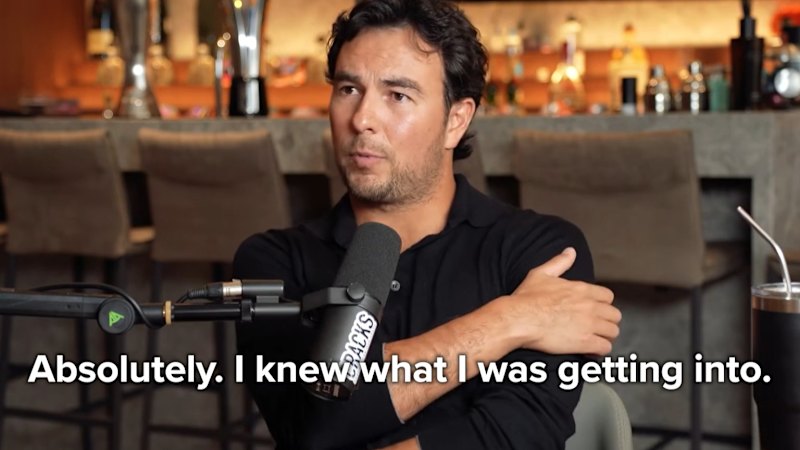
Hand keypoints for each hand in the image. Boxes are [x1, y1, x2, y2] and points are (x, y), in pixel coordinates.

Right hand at [498, 247, 619, 354]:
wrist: (519, 319)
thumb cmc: (527, 298)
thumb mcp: (541, 274)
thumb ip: (560, 262)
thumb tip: (570, 251)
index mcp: (582, 289)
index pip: (608, 297)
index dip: (602, 305)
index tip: (594, 310)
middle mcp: (590, 306)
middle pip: (614, 315)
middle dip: (607, 321)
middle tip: (595, 327)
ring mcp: (589, 324)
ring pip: (613, 332)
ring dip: (605, 336)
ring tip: (594, 339)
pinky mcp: (585, 342)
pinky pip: (605, 347)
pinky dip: (600, 350)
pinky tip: (590, 350)